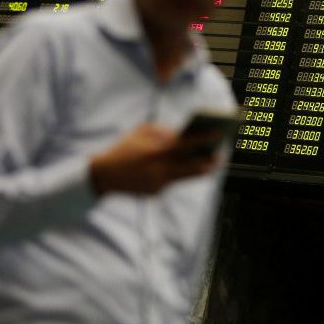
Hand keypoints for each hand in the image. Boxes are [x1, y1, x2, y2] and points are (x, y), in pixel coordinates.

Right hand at [89, 124, 218, 194]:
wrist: (103, 175)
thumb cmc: (124, 149)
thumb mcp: (140, 133)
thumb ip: (162, 131)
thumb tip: (181, 134)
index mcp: (156, 151)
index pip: (186, 144)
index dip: (203, 139)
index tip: (217, 133)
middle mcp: (160, 168)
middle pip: (191, 165)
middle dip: (208, 160)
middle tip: (220, 155)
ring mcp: (159, 182)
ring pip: (186, 177)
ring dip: (200, 170)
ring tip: (211, 165)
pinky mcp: (156, 192)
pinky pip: (171, 182)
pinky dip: (177, 175)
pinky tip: (188, 170)